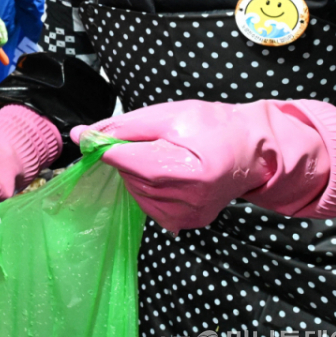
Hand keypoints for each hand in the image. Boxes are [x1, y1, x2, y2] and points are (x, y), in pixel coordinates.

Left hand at [71, 100, 331, 231]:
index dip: (105, 147)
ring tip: (161, 156)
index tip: (90, 136)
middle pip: (131, 177)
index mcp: (187, 169)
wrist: (253, 151)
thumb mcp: (168, 114)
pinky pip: (150, 205)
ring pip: (136, 192)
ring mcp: (189, 214)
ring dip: (135, 173)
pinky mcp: (188, 221)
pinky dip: (147, 188)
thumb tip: (82, 135)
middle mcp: (189, 198)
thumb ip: (123, 126)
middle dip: (126, 157)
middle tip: (145, 141)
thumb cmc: (212, 125)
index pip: (128, 161)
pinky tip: (165, 174)